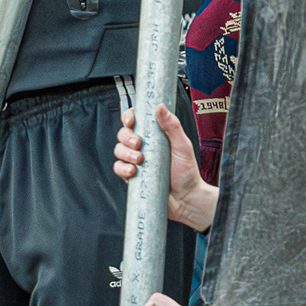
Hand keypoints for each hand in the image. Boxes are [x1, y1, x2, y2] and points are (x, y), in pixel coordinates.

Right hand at [113, 103, 218, 231]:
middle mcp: (142, 147)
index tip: (131, 121)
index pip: (135, 120)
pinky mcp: (131, 176)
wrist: (187, 198)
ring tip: (140, 160)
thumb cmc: (187, 172)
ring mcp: (135, 161)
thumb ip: (172, 126)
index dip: (129, 117)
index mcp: (153, 135)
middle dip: (127, 137)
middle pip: (122, 134)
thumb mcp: (182, 146)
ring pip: (118, 150)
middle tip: (138, 144)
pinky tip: (133, 172)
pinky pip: (118, 168)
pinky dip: (122, 169)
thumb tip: (160, 106)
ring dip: (125, 153)